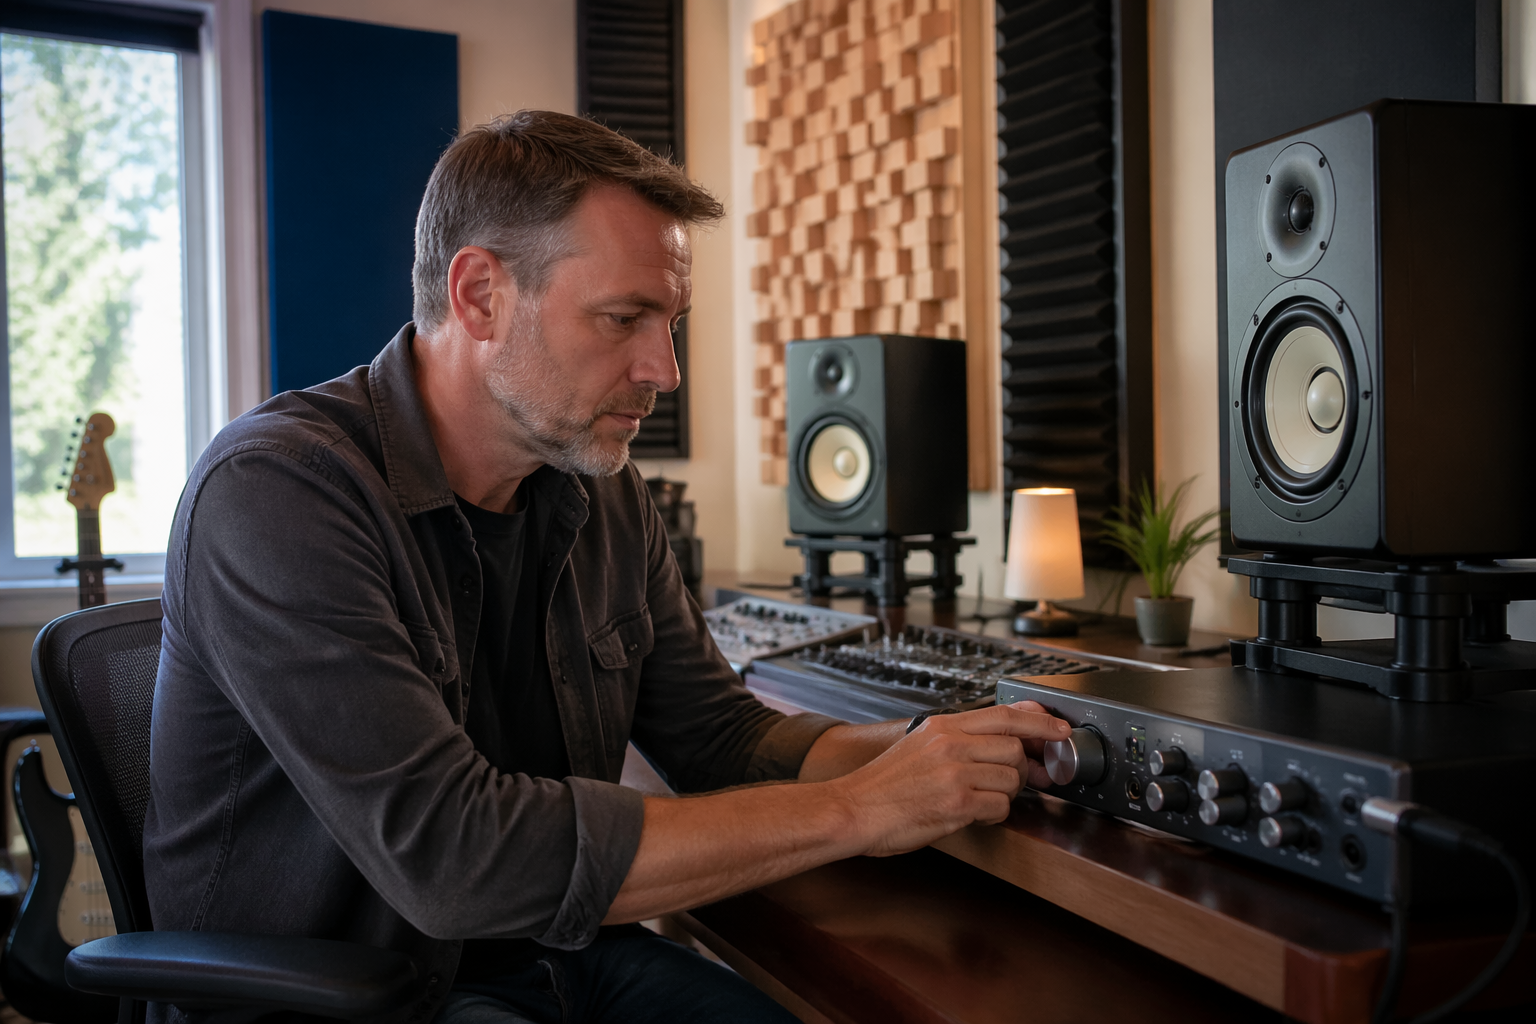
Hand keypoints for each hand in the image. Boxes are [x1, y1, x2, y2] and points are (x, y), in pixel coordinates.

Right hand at [833, 700, 1068, 856]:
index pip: (1004, 715)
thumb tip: (1005, 739)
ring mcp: (954, 773)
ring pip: (1012, 779)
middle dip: (1023, 769)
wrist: (854, 809)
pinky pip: (999, 807)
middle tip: (1019, 781)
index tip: (1059, 730)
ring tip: (985, 798)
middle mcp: (950, 744)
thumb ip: (959, 738)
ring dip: (1007, 794)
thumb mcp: (919, 745)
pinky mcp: (956, 803)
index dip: (1039, 722)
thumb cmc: (885, 784)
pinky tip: (975, 813)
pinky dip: (994, 814)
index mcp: (943, 727)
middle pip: (1014, 749)